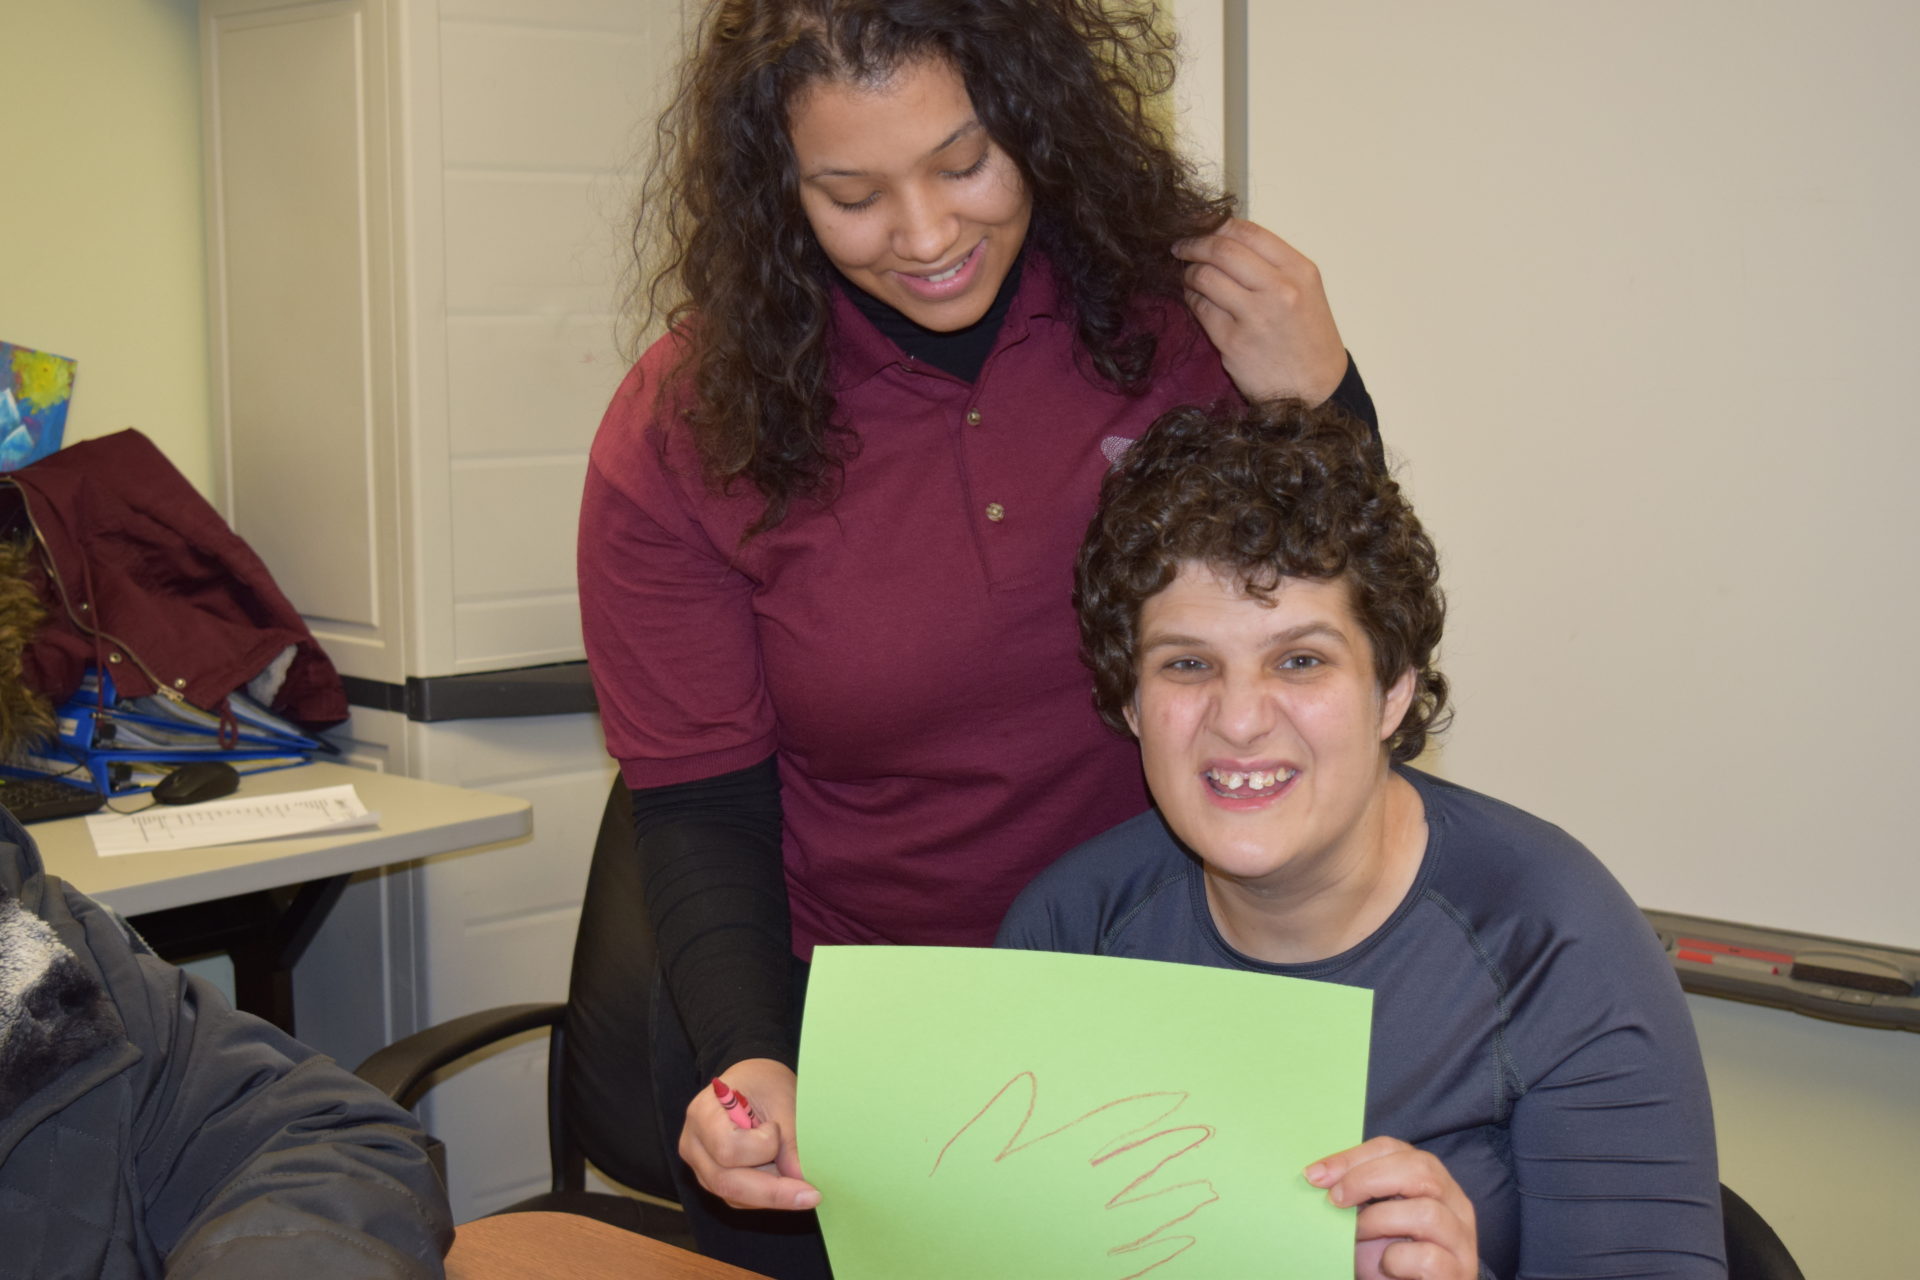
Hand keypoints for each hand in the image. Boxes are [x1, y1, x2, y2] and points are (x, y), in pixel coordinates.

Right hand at [679, 1058, 819, 1211]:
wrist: (750, 1083)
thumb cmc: (763, 1083)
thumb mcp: (782, 1099)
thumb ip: (790, 1139)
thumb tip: (800, 1178)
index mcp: (703, 1113)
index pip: (728, 1149)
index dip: (761, 1147)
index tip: (777, 1128)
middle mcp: (693, 1145)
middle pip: (727, 1182)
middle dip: (773, 1192)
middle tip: (812, 1195)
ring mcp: (700, 1166)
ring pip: (734, 1196)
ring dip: (772, 1194)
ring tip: (801, 1184)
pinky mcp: (713, 1179)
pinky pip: (738, 1198)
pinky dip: (766, 1195)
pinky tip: (787, 1185)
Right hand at [929, 1071, 1219, 1275]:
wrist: (960, 1267)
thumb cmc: (955, 1210)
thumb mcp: (966, 1155)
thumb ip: (996, 1120)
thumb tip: (1022, 1084)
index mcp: (1055, 1164)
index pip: (1112, 1129)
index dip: (1145, 1113)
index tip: (1176, 1099)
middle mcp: (1081, 1198)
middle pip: (1138, 1168)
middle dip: (1171, 1149)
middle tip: (1204, 1133)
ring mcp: (1090, 1237)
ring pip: (1146, 1212)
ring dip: (1177, 1198)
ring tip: (1206, 1188)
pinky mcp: (1091, 1268)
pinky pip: (1138, 1256)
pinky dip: (1163, 1245)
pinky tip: (1181, 1237)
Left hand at [1174, 217, 1348, 403]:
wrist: (1315, 391)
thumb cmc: (1308, 340)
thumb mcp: (1305, 292)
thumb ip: (1272, 265)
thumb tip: (1224, 239)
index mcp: (1299, 271)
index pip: (1249, 232)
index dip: (1216, 225)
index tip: (1201, 227)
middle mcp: (1279, 289)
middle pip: (1222, 250)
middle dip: (1195, 244)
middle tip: (1181, 248)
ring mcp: (1255, 316)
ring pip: (1205, 277)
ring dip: (1190, 274)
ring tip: (1189, 277)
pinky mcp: (1232, 342)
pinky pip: (1201, 309)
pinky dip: (1192, 300)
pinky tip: (1196, 301)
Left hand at [1305, 1136, 1477, 1279]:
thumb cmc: (1387, 1253)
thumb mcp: (1369, 1216)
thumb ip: (1354, 1192)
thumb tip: (1316, 1175)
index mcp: (1431, 1179)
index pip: (1394, 1149)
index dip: (1352, 1157)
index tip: (1316, 1176)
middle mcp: (1454, 1203)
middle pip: (1420, 1169)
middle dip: (1367, 1179)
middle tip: (1335, 1200)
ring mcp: (1460, 1239)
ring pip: (1427, 1213)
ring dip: (1379, 1221)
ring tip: (1359, 1235)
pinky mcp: (1457, 1271)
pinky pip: (1427, 1257)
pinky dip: (1397, 1259)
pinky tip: (1387, 1265)